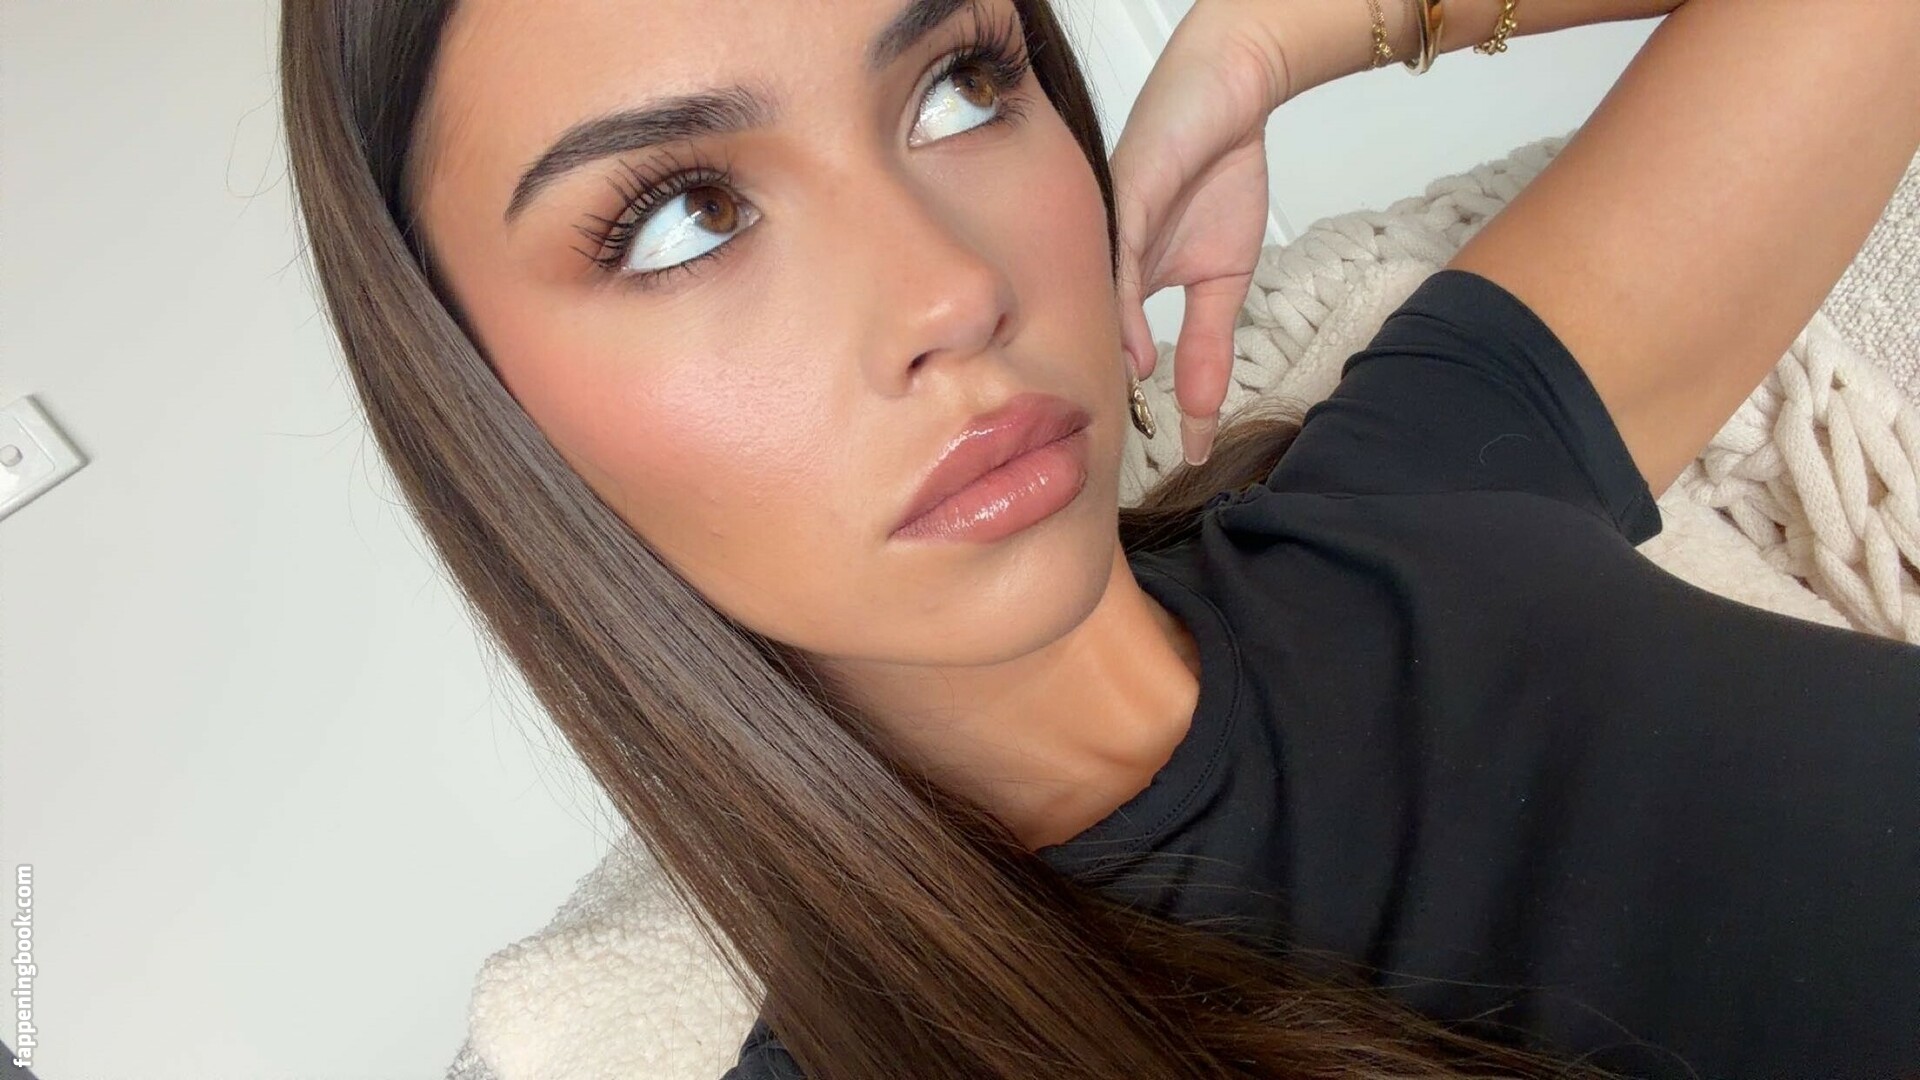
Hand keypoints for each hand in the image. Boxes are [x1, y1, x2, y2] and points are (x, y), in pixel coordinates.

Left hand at [1111, 0, 1289, 464]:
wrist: (1229, 96)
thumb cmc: (1217, 174)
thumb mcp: (1225, 276)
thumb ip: (1210, 341)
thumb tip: (1203, 407)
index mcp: (1118, 286)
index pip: (1115, 359)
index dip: (1130, 412)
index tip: (1163, 463)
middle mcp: (1100, 267)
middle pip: (1083, 345)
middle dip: (1092, 407)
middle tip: (1107, 467)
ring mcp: (1106, 237)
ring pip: (1092, 315)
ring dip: (1096, 370)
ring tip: (1107, 425)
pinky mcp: (1121, 204)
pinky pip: (1117, 263)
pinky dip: (1120, 309)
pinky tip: (1129, 350)